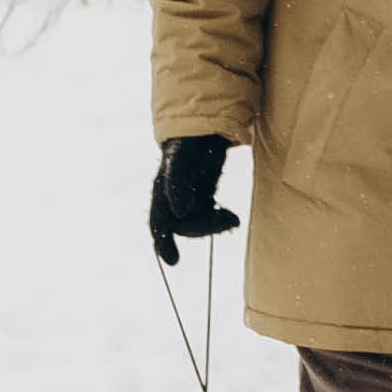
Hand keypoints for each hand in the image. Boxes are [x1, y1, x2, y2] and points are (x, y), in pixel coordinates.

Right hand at [149, 134, 238, 264]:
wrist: (202, 130)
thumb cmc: (187, 143)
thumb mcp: (179, 160)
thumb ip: (176, 185)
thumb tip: (181, 212)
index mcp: (161, 191)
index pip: (159, 223)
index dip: (163, 244)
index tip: (173, 261)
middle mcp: (172, 198)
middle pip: (183, 226)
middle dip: (203, 229)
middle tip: (228, 222)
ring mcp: (188, 198)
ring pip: (197, 224)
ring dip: (214, 226)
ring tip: (232, 219)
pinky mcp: (203, 196)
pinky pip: (209, 217)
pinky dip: (220, 220)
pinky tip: (232, 218)